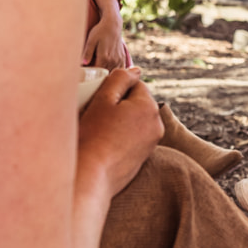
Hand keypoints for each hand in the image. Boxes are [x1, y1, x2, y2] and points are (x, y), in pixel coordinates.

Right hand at [77, 69, 163, 194]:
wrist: (91, 177)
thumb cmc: (93, 137)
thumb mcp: (103, 100)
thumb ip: (120, 79)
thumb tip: (136, 70)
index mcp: (149, 107)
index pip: (134, 84)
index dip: (113, 89)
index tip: (99, 101)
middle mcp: (156, 125)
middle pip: (135, 103)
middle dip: (117, 105)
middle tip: (96, 116)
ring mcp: (151, 143)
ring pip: (133, 120)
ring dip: (118, 121)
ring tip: (99, 132)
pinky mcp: (143, 158)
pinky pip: (131, 138)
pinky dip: (119, 137)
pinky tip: (103, 145)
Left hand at [85, 4, 128, 69]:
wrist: (113, 25)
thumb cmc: (100, 31)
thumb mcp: (91, 40)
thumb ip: (87, 53)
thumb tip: (83, 64)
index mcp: (104, 58)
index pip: (97, 73)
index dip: (91, 75)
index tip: (86, 74)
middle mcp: (113, 60)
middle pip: (104, 74)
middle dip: (98, 75)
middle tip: (91, 73)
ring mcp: (119, 60)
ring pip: (111, 73)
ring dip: (106, 74)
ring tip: (98, 72)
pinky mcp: (122, 58)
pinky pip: (119, 69)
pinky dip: (113, 71)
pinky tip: (108, 69)